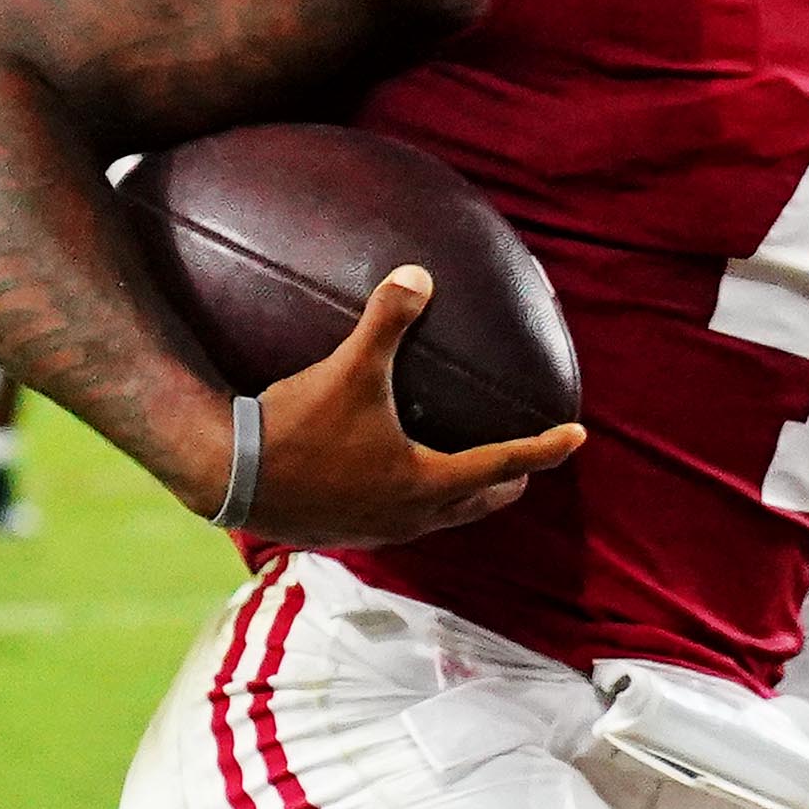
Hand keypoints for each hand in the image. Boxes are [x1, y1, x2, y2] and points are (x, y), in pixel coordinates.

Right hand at [227, 266, 584, 549]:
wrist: (232, 478)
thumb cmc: (299, 427)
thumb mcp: (349, 369)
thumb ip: (387, 320)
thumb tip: (418, 274)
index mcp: (428, 482)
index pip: (505, 464)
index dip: (545, 449)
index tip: (576, 436)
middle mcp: (412, 517)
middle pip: (481, 503)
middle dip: (509, 481)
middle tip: (526, 463)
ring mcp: (379, 531)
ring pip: (442, 519)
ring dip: (464, 498)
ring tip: (471, 475)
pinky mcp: (346, 533)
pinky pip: (402, 521)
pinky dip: (420, 503)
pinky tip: (398, 480)